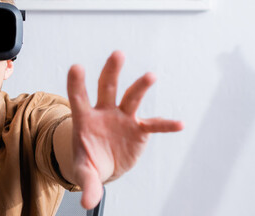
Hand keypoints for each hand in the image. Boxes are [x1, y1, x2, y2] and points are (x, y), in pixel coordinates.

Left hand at [67, 51, 183, 208]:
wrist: (104, 166)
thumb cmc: (90, 162)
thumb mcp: (85, 173)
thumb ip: (87, 184)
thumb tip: (86, 203)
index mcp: (85, 118)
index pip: (78, 97)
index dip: (76, 82)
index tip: (76, 67)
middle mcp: (105, 112)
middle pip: (108, 86)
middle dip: (112, 71)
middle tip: (117, 54)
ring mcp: (123, 118)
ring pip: (132, 97)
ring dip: (141, 86)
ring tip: (150, 76)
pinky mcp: (139, 129)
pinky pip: (154, 125)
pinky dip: (166, 125)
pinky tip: (178, 124)